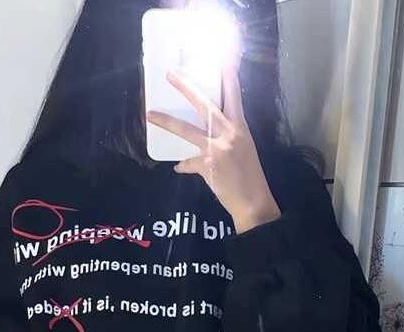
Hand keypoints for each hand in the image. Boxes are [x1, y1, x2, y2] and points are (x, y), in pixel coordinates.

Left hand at [145, 59, 280, 233]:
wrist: (253, 201)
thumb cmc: (251, 176)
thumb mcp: (245, 149)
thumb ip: (228, 138)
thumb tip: (211, 137)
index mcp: (241, 127)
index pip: (234, 95)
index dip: (228, 76)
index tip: (221, 58)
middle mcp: (228, 133)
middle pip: (204, 104)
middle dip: (186, 87)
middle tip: (171, 74)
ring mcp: (216, 148)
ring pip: (186, 129)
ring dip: (167, 121)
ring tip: (150, 114)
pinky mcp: (207, 165)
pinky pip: (188, 162)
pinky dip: (183, 165)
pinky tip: (179, 167)